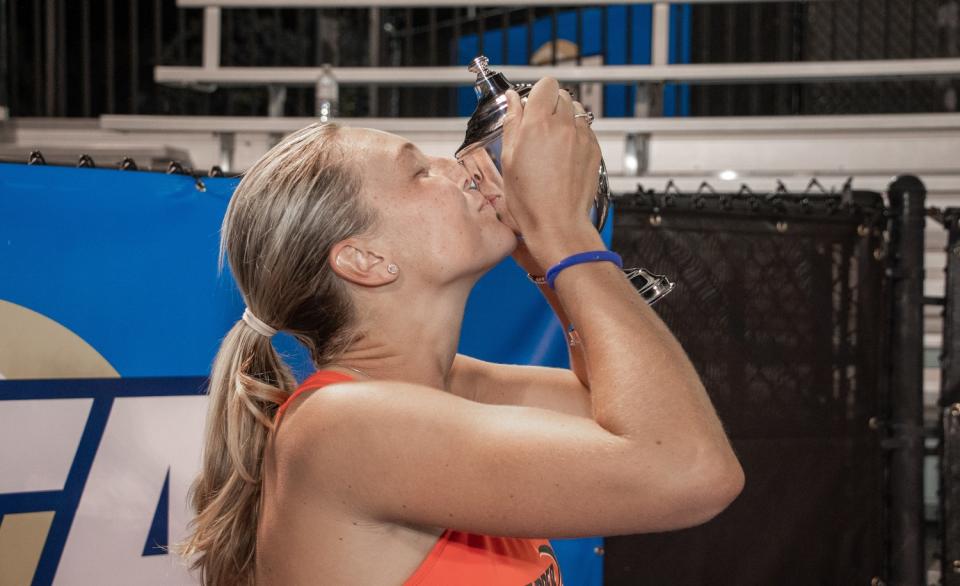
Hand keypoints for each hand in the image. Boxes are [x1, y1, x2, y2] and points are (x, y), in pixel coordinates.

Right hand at [500, 77, 601, 243]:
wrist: (557, 223)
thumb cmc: (530, 199)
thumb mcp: (509, 159)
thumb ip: (512, 123)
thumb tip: (512, 99)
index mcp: (538, 124)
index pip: (546, 85)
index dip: (538, 92)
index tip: (532, 105)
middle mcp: (563, 125)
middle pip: (562, 95)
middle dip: (550, 105)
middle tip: (539, 127)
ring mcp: (582, 137)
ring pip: (576, 110)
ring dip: (565, 118)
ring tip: (553, 141)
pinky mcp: (594, 149)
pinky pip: (586, 129)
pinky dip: (576, 134)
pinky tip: (564, 154)